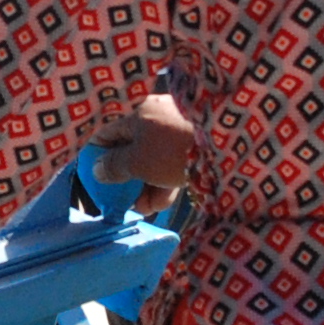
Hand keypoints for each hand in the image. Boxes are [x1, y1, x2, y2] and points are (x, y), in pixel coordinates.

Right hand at [88, 93, 196, 211]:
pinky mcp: (197, 148)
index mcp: (139, 115)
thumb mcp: (138, 161)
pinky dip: (166, 183)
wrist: (228, 143)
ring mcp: (179, 133)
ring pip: (155, 162)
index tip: (95, 180)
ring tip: (144, 209)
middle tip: (123, 202)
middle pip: (133, 152)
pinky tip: (161, 203)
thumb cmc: (173, 150)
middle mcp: (158, 119)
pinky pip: (174, 165)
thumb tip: (97, 170)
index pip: (108, 135)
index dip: (96, 157)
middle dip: (126, 180)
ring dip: (146, 187)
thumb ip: (115, 167)